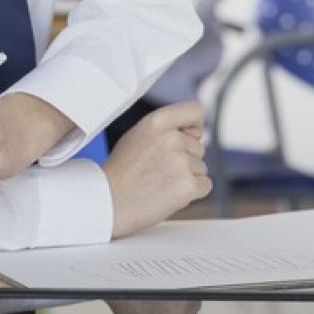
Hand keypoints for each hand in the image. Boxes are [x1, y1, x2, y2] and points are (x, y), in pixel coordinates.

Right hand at [104, 101, 211, 238]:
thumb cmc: (121, 172)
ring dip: (187, 176)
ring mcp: (181, 162)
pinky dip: (193, 192)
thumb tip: (196, 132)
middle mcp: (171, 139)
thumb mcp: (138, 135)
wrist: (108, 202)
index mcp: (157, 122)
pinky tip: (170, 193)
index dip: (195, 126)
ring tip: (160, 183)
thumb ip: (166, 129)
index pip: (195, 110)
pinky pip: (205, 185)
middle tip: (158, 170)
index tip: (190, 136)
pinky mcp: (188, 185)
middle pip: (198, 146)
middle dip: (185, 159)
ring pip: (201, 167)